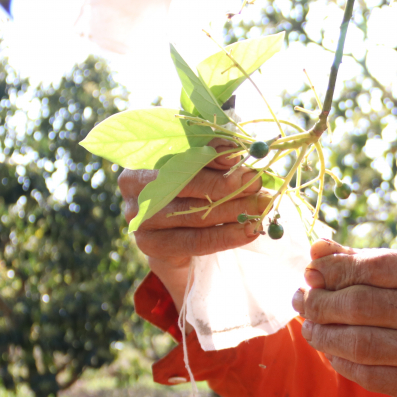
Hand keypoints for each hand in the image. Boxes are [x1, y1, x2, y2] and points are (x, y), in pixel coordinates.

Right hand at [118, 139, 270, 309]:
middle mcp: (135, 186)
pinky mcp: (151, 245)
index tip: (239, 155)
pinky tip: (249, 230)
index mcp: (143, 158)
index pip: (178, 153)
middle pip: (185, 184)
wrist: (176, 239)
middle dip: (226, 184)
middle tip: (257, 183)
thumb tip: (236, 150)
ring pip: (193, 214)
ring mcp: (140, 218)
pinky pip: (195, 241)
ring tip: (260, 207)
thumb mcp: (200, 169)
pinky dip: (226, 236)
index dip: (209, 154)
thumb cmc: (191, 192)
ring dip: (233, 210)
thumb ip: (213, 157)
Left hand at [292, 240, 396, 396]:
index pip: (381, 266)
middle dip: (324, 303)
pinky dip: (343, 364)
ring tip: (311, 327)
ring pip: (366, 345)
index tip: (310, 273)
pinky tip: (332, 353)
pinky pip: (374, 377)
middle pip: (368, 306)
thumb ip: (367, 260)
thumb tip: (316, 250)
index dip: (337, 270)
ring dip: (326, 336)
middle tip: (303, 301)